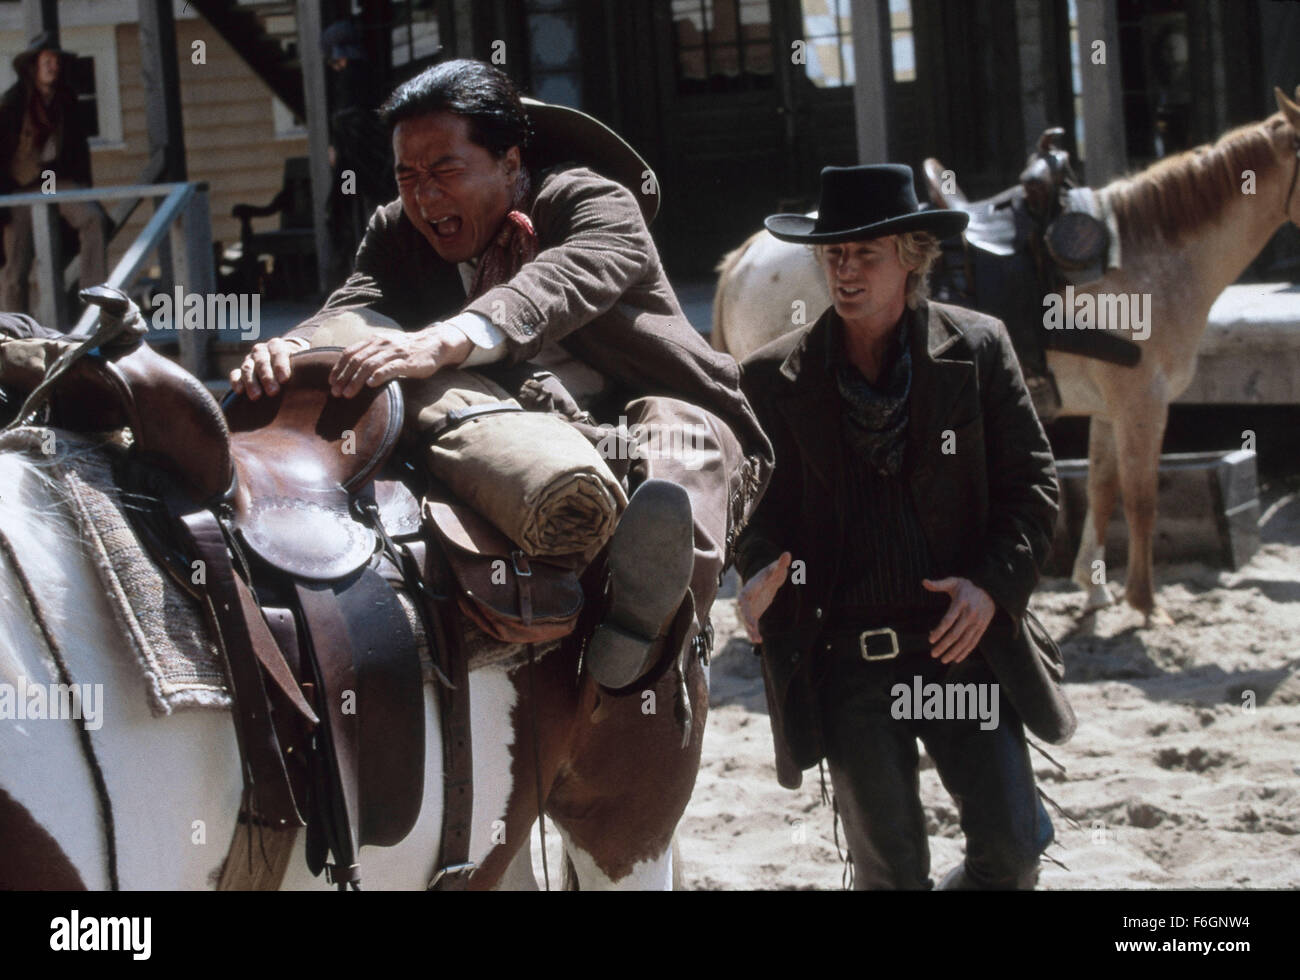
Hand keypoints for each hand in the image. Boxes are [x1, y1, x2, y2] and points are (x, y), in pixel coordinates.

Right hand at [229, 335, 308, 398]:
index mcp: (278, 345)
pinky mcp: (241, 370)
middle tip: (273, 392)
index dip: (281, 365)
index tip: (285, 379)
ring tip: (257, 396)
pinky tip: (239, 391)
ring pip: (247, 368)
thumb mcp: (304, 362)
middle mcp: (262, 350)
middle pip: (262, 361)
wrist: (283, 361)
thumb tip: (324, 380)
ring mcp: (250, 360)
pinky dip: (236, 381)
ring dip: (251, 382)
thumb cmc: (298, 365)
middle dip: (267, 377)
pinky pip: (235, 374)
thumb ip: (309, 367)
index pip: (278, 353)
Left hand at [328, 323, 473, 397]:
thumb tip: (352, 369)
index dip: (338, 367)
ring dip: (356, 380)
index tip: (331, 382)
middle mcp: (382, 344)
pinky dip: (379, 375)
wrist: (434, 343)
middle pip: (357, 360)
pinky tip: (370, 384)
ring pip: (370, 365)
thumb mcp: (387, 347)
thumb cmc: (408, 349)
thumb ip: (371, 354)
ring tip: (348, 394)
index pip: (350, 352)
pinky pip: (390, 368)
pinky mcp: (407, 361)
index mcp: (374, 340)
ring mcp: (394, 352)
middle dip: (344, 377)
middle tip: (335, 392)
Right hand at [738, 552, 791, 643]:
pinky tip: (758, 641)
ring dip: (750, 630)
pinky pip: (752, 625)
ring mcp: (749, 607)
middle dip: (747, 619)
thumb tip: (788, 553)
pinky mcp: (753, 614)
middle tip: (752, 628)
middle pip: (743, 610)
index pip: (745, 595)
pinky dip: (754, 632)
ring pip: (747, 620)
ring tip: (757, 640)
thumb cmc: (770, 574)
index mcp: (751, 587)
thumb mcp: (776, 569)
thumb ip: (781, 563)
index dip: (744, 603)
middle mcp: (747, 598)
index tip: (744, 609)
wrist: (765, 582)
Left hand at [922, 577, 994, 663]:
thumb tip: (924, 582)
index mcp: (961, 603)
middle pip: (956, 634)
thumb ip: (938, 584)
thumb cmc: (967, 587)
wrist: (991, 589)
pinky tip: (956, 659)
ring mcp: (978, 622)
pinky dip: (965, 652)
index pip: (948, 620)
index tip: (930, 640)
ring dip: (954, 652)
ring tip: (943, 659)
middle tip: (933, 654)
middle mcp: (971, 614)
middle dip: (944, 645)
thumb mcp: (953, 582)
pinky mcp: (983, 628)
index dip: (939, 631)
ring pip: (965, 641)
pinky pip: (974, 642)